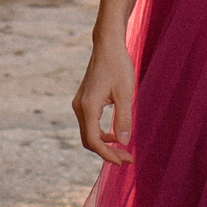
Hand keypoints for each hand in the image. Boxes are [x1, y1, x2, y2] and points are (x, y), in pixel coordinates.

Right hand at [72, 46, 135, 165]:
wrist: (108, 45)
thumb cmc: (118, 66)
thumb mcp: (125, 93)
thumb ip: (123, 118)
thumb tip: (123, 142)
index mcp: (88, 107)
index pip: (94, 141)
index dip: (108, 154)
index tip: (124, 161)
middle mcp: (79, 107)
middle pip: (89, 140)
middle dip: (107, 152)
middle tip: (127, 158)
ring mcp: (79, 104)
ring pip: (89, 133)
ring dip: (105, 144)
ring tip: (124, 149)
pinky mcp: (84, 101)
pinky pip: (89, 124)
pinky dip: (101, 133)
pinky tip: (116, 134)